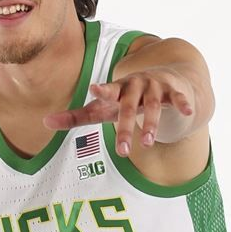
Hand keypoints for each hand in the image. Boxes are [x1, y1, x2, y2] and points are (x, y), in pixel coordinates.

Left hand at [45, 66, 196, 156]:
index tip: (94, 91)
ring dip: (150, 123)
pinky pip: (178, 98)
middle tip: (122, 151)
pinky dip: (182, 104)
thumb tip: (44, 122)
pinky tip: (187, 112)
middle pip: (128, 106)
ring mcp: (155, 87)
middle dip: (125, 127)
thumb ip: (76, 116)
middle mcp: (135, 85)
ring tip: (146, 143)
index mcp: (117, 89)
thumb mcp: (103, 108)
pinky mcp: (174, 91)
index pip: (108, 91)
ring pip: (152, 105)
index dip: (102, 91)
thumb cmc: (125, 99)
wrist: (163, 80)